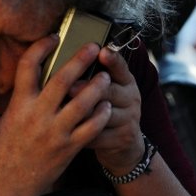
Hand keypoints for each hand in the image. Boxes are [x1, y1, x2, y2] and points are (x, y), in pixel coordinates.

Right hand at [0, 36, 112, 195]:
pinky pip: (91, 127)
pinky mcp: (68, 148)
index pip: (28, 66)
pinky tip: (106, 106)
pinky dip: (101, 114)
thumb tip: (41, 72)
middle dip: (81, 59)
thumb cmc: (7, 147)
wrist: (8, 183)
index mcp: (19, 103)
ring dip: (98, 86)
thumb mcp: (10, 116)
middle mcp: (37, 115)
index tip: (54, 37)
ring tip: (106, 77)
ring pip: (83, 102)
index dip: (42, 47)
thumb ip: (25, 96)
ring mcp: (54, 132)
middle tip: (93, 46)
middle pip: (63, 79)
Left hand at [76, 47, 143, 176]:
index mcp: (127, 81)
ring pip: (103, 114)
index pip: (121, 68)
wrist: (124, 144)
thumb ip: (96, 77)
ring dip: (83, 114)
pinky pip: (99, 134)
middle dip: (88, 88)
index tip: (102, 52)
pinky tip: (69, 132)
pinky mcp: (123, 138)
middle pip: (110, 90)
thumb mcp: (109, 89)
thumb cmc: (108, 109)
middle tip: (70, 87)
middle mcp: (131, 98)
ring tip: (64, 113)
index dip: (112, 60)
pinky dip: (83, 133)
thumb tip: (72, 62)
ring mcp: (129, 119)